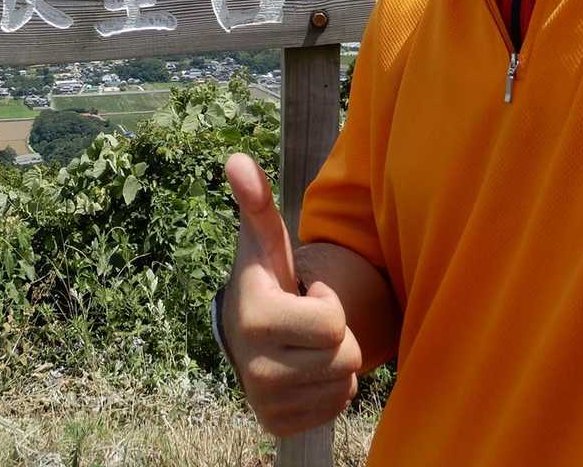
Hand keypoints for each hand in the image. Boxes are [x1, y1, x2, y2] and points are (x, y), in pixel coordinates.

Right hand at [222, 152, 362, 435]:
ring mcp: (265, 401)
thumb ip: (257, 203)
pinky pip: (337, 407)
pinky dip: (330, 388)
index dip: (329, 303)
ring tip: (306, 343)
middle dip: (337, 334)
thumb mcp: (265, 244)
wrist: (244, 335)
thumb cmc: (266, 280)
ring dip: (335, 361)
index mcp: (254, 319)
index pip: (333, 324)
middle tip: (308, 322)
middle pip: (345, 357)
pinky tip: (305, 367)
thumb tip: (237, 159)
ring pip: (344, 383)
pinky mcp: (278, 424)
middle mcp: (254, 369)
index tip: (304, 294)